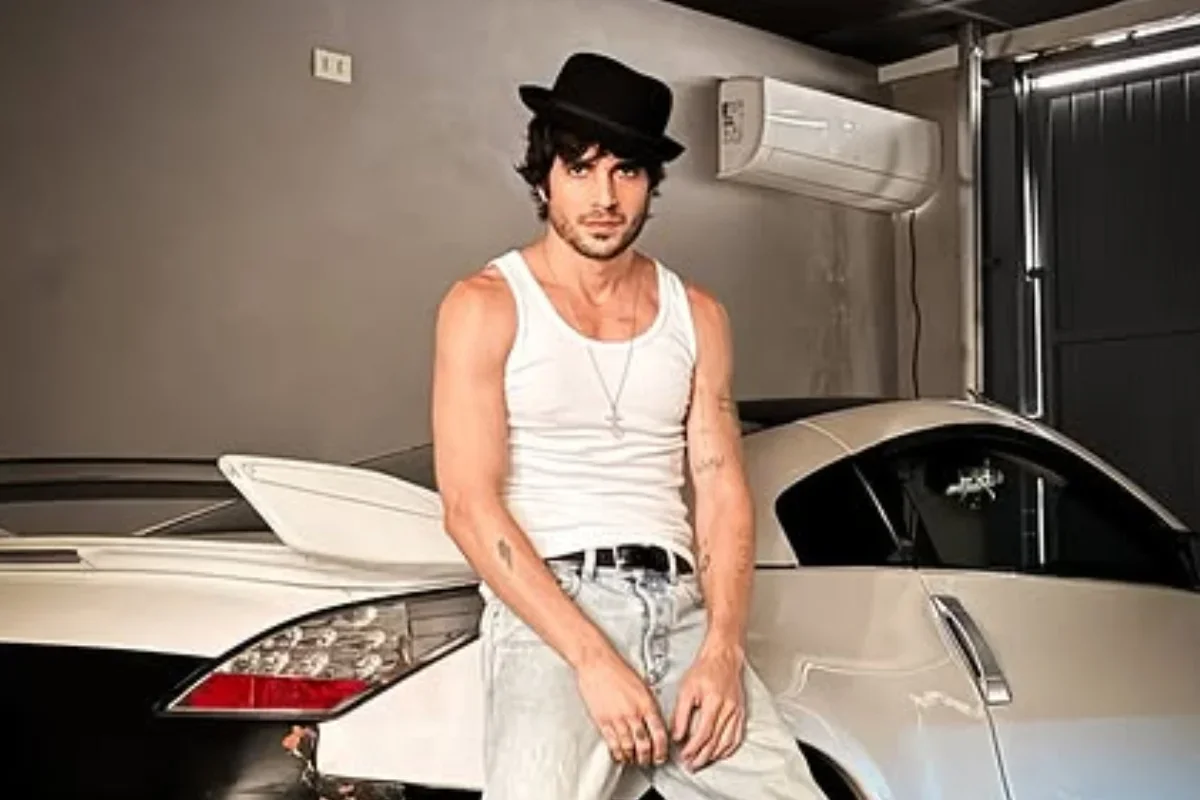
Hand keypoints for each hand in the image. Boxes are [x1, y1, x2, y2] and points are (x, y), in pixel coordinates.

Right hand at [575, 650, 669, 766]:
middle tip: (648, 761)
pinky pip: (612, 743)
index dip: (662, 749)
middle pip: (644, 744)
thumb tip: (654, 720)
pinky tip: (619, 755)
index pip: (659, 733)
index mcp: (646, 703)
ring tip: (633, 759)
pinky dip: (617, 753)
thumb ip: (648, 704)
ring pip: (628, 747)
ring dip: (632, 757)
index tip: (662, 755)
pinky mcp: (603, 721)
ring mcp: (617, 718)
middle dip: (648, 758)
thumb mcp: (642, 685)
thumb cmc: (617, 669)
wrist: (597, 662)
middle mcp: (633, 713)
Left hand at [671, 641, 746, 770]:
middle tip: (691, 765)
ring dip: (714, 756)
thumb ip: (681, 714)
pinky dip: (728, 748)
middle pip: (715, 741)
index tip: (684, 755)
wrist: (723, 657)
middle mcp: (728, 709)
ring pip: (727, 741)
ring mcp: (737, 712)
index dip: (693, 748)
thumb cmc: (705, 669)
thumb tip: (677, 735)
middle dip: (702, 757)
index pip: (703, 733)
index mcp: (714, 702)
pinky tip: (721, 753)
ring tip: (702, 762)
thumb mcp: (686, 689)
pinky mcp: (741, 712)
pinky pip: (737, 736)